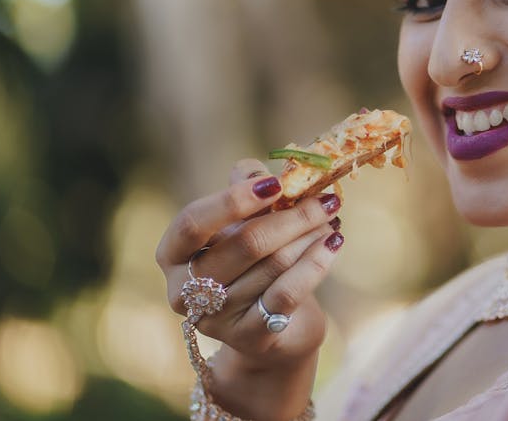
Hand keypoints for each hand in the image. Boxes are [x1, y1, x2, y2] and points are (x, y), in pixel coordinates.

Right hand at [157, 159, 343, 416]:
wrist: (273, 330)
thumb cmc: (253, 264)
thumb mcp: (244, 223)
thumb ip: (248, 190)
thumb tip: (259, 170)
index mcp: (172, 255)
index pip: (192, 223)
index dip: (232, 201)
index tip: (275, 184)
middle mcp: (184, 291)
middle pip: (244, 243)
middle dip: (293, 216)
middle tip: (326, 199)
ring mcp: (216, 319)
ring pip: (273, 265)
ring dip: (310, 236)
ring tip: (331, 218)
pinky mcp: (250, 337)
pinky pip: (288, 292)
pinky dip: (316, 262)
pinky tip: (334, 243)